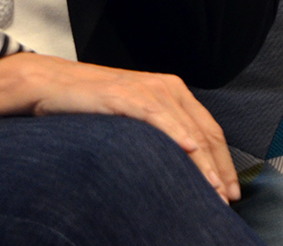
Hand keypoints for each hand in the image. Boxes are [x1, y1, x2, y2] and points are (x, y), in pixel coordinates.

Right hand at [0, 52, 238, 202]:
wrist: (53, 84)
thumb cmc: (92, 105)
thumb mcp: (134, 117)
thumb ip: (158, 134)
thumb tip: (180, 167)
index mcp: (173, 93)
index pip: (209, 130)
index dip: (223, 162)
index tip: (229, 191)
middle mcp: (167, 88)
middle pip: (205, 132)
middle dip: (219, 168)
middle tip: (226, 197)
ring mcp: (148, 90)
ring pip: (187, 128)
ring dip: (203, 161)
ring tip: (212, 188)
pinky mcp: (128, 95)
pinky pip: (159, 116)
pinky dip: (176, 134)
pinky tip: (188, 150)